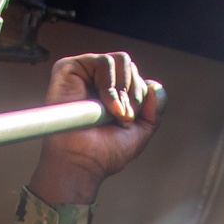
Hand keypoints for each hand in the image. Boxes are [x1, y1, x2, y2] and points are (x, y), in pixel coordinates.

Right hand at [29, 52, 162, 205]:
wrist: (82, 162)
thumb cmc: (103, 153)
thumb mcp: (139, 133)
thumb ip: (153, 111)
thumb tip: (155, 86)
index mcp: (111, 93)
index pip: (137, 78)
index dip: (139, 98)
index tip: (127, 121)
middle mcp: (97, 80)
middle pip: (131, 66)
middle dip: (133, 96)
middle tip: (121, 118)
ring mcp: (84, 72)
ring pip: (121, 61)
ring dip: (123, 91)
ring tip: (112, 111)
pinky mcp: (69, 68)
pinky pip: (105, 61)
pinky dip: (110, 84)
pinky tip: (103, 103)